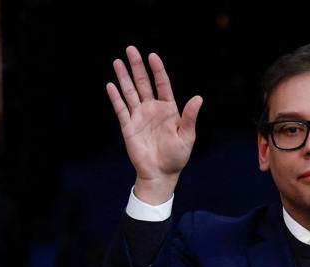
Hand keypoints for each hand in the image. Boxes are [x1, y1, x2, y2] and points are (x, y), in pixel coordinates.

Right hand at [107, 46, 202, 204]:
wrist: (161, 174)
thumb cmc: (177, 157)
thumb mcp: (187, 136)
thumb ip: (190, 116)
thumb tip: (198, 98)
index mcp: (169, 109)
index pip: (162, 84)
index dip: (157, 70)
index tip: (152, 56)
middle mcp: (153, 109)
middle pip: (143, 83)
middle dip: (137, 66)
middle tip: (131, 49)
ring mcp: (139, 117)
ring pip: (130, 92)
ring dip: (123, 77)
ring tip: (117, 61)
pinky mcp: (129, 127)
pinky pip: (121, 109)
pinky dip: (115, 97)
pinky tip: (110, 85)